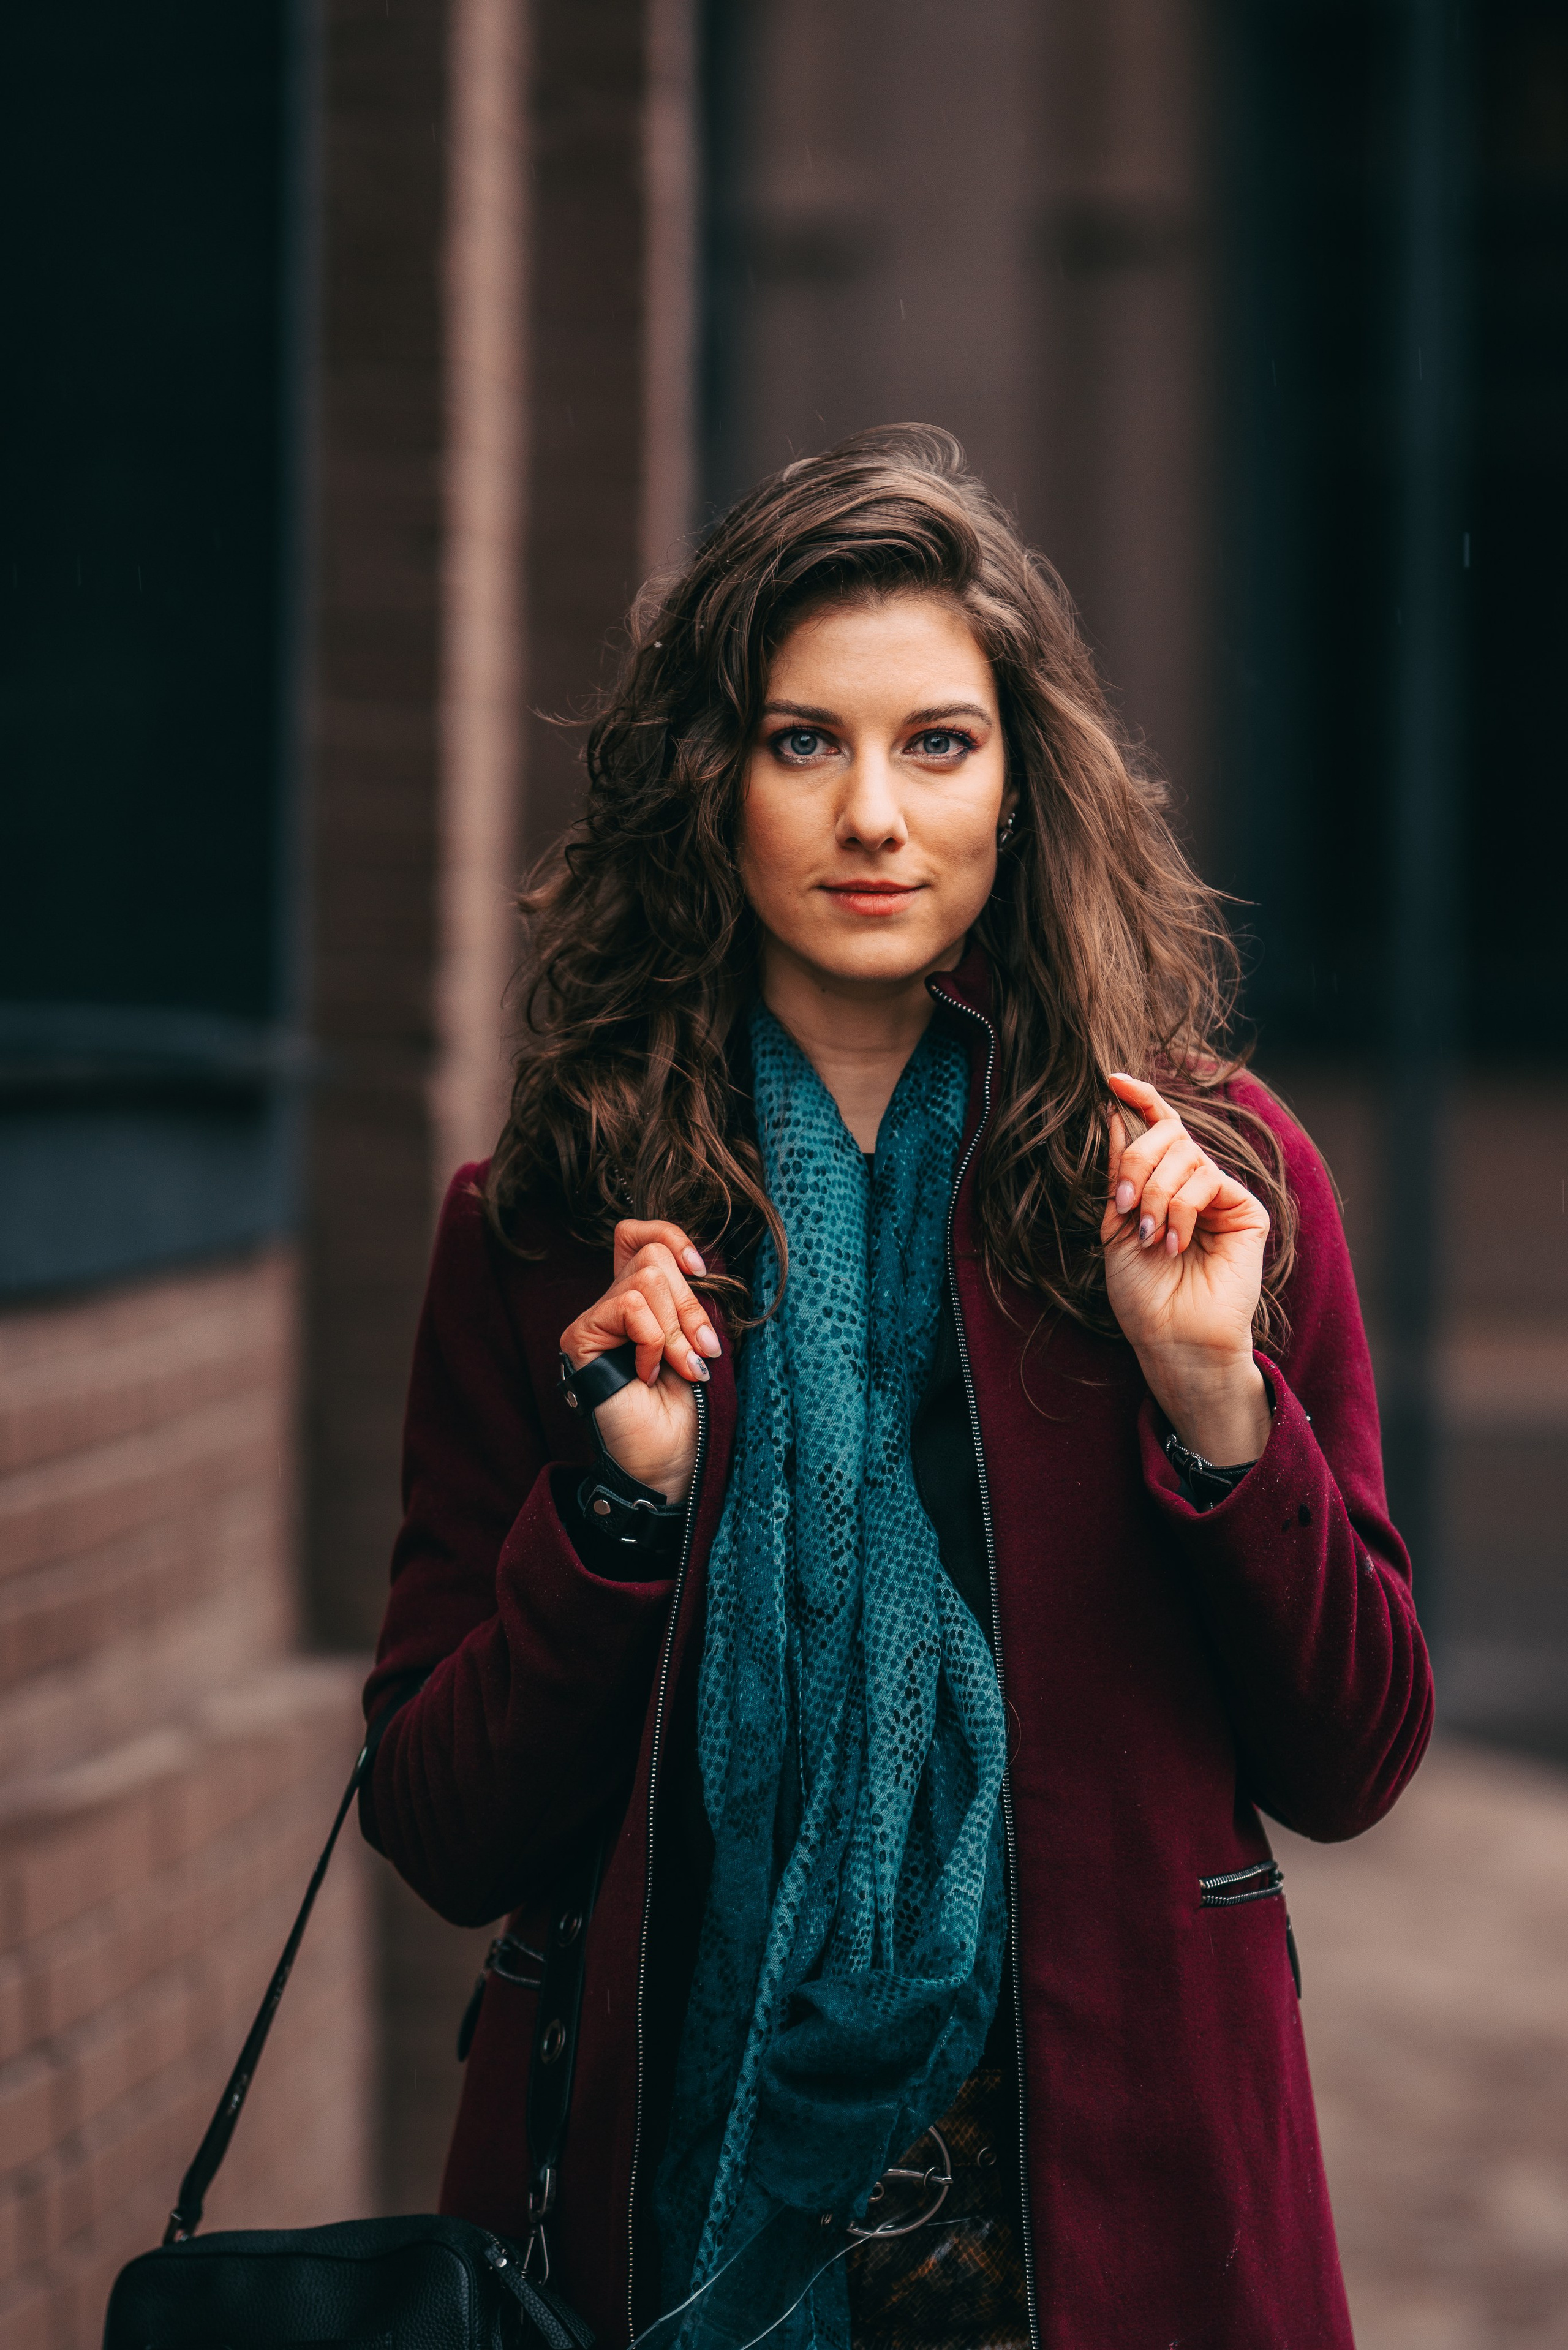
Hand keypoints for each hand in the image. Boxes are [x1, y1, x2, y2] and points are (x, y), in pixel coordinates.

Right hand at [559, 1221, 720, 1503]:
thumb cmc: (689, 1412)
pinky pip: (630, 1307)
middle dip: (691, 1304)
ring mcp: (594, 1321)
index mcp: (643, 1302)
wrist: (669, 1463)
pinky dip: (653, 1340)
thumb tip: (703, 1265)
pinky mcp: (581, 1337)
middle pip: (653, 1254)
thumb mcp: (701, 1345)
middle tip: (703, 1353)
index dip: (670, 1235)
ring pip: (646, 1276)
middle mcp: (614, 1305)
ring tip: (682, 1368)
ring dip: (678, 1328)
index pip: (639, 1235)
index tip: (701, 1269)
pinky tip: (648, 1374)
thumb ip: (695, 1303)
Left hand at [1100, 1074, 1272, 1464]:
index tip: (1112, 1079)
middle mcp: (1193, 1186)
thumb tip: (1115, 1113)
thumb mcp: (1116, 1226)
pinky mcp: (1245, 1211)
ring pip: (1185, 1155)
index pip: (1158, 1129)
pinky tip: (1176, 1243)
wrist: (1171, 1338)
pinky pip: (1208, 1179)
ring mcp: (1221, 1196)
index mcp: (1162, 1187)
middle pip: (1166, 1135)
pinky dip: (1183, 1207)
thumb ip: (1120, 1172)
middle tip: (1125, 1207)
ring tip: (1150, 1237)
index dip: (1140, 1099)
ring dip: (1156, 1194)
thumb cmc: (1141, 1294)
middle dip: (1136, 1164)